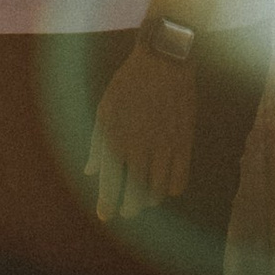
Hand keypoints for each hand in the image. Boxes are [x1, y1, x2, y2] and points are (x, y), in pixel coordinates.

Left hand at [86, 41, 195, 223]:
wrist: (164, 59)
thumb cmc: (129, 83)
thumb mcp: (105, 109)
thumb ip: (97, 144)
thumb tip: (90, 172)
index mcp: (116, 138)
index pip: (111, 184)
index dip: (107, 204)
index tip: (106, 215)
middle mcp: (140, 147)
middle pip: (136, 195)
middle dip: (130, 207)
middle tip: (127, 210)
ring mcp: (165, 147)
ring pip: (158, 191)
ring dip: (150, 200)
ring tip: (145, 200)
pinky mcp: (185, 143)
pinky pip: (180, 180)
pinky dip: (172, 189)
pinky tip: (166, 187)